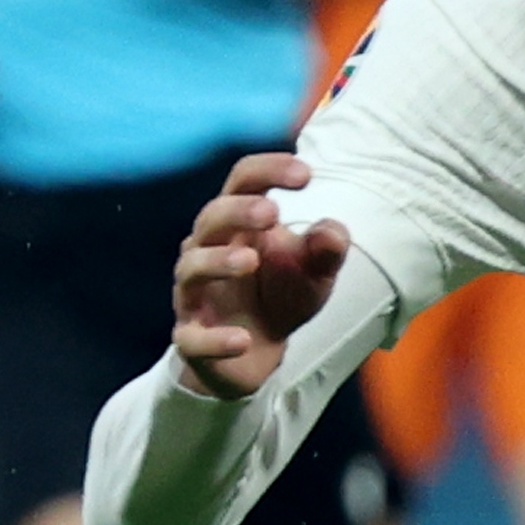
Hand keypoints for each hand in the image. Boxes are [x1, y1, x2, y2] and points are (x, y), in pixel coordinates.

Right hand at [168, 151, 353, 399]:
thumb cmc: (282, 294)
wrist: (257, 353)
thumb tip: (333, 231)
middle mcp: (207, 249)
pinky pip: (193, 338)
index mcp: (237, 223)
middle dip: (238, 211)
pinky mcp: (191, 338)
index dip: (269, 170)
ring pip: (192, 269)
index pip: (244, 182)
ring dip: (218, 262)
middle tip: (272, 212)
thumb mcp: (314, 271)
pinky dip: (215, 339)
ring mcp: (194, 294)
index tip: (307, 174)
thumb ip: (326, 250)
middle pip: (211, 218)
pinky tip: (242, 340)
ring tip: (250, 260)